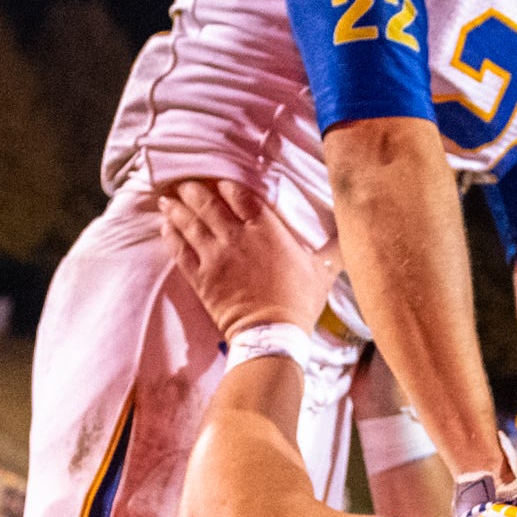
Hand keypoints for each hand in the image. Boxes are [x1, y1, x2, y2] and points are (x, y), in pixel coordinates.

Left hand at [159, 178, 333, 339]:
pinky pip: (179, 251)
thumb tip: (352, 232)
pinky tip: (165, 227)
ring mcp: (215, 256)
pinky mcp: (201, 278)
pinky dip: (170, 236)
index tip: (220, 181)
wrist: (271, 335)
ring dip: (177, 208)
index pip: (239, 194)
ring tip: (168, 199)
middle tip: (185, 183)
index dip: (226, 184)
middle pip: (207, 203)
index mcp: (266, 228)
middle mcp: (236, 236)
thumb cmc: (299, 302)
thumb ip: (334, 248)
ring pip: (189, 223)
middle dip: (194, 190)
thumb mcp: (323, 271)